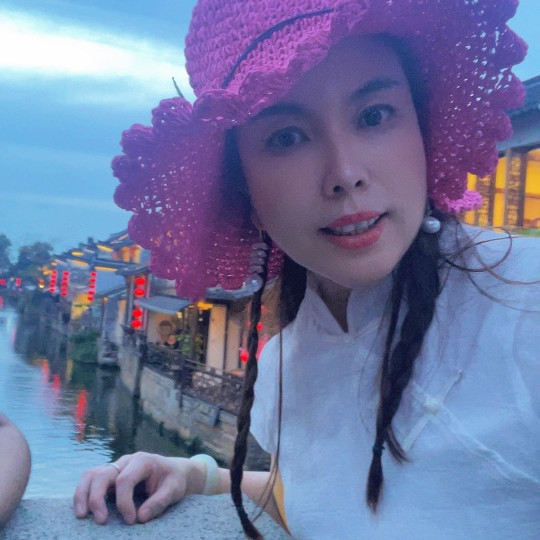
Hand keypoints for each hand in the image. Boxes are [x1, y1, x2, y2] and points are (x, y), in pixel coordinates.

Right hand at [73, 452, 201, 524]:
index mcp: (142, 461)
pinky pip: (90, 480)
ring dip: (82, 494)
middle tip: (101, 522)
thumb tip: (140, 517)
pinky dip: (83, 493)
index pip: (124, 479)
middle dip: (97, 498)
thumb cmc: (173, 480)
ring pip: (91, 474)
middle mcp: (126, 461)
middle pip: (103, 474)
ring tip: (81, 516)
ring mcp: (115, 466)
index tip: (131, 521)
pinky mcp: (109, 476)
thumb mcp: (174, 489)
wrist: (172, 471)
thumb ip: (160, 501)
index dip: (124, 502)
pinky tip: (82, 510)